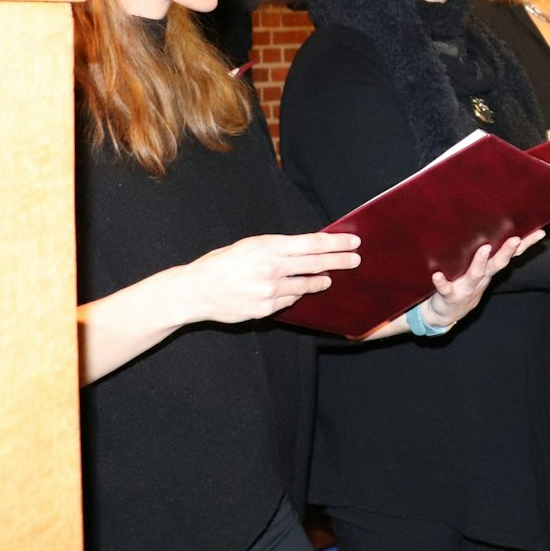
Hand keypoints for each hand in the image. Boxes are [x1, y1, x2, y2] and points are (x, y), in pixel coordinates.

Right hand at [169, 232, 361, 323]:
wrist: (194, 291)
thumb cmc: (221, 264)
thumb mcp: (249, 246)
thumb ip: (278, 248)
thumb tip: (309, 247)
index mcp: (267, 247)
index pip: (312, 243)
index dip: (336, 243)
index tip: (353, 241)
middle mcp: (271, 268)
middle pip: (316, 264)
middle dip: (340, 261)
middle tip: (356, 259)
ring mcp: (270, 291)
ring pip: (306, 285)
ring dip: (321, 281)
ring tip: (329, 278)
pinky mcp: (266, 309)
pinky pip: (290, 300)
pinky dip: (295, 294)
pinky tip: (296, 291)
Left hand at [416, 232, 543, 328]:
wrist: (446, 315)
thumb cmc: (464, 285)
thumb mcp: (481, 271)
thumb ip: (489, 255)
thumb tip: (498, 228)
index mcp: (490, 269)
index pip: (511, 255)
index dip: (526, 245)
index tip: (540, 232)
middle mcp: (482, 278)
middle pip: (497, 264)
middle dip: (507, 251)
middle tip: (516, 239)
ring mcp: (467, 287)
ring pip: (476, 275)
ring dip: (480, 263)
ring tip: (484, 249)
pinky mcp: (449, 295)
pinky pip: (446, 289)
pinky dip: (442, 282)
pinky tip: (437, 275)